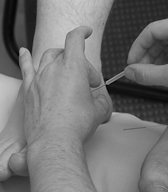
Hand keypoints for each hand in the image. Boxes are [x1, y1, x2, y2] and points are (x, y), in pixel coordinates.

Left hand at [19, 26, 110, 146]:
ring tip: (67, 69)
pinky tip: (24, 53)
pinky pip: (26, 67)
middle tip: (88, 82)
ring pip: (48, 58)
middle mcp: (54, 69)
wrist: (55, 140)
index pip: (75, 39)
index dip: (82, 32)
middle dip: (80, 64)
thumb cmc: (76, 125)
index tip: (87, 32)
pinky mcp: (29, 90)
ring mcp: (39, 78)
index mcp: (74, 68)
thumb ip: (101, 101)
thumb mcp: (98, 111)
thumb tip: (100, 100)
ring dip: (59, 60)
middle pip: (66, 54)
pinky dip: (25, 58)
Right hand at [124, 15, 167, 111]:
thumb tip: (130, 72)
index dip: (138, 47)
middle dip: (148, 55)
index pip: (153, 31)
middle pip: (161, 37)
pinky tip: (164, 71)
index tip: (132, 63)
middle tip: (139, 71)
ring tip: (151, 73)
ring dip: (158, 58)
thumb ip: (146, 74)